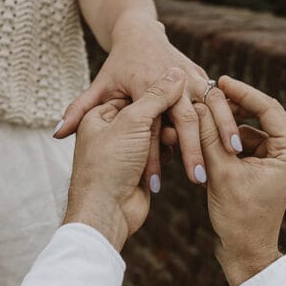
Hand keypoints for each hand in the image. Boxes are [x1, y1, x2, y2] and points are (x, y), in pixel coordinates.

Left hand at [55, 15, 242, 189]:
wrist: (140, 31)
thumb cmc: (117, 67)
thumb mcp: (100, 91)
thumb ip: (81, 110)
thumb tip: (56, 132)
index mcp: (143, 82)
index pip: (154, 122)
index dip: (157, 154)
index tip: (159, 181)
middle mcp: (170, 78)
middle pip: (187, 119)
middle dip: (193, 152)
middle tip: (201, 179)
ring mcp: (189, 77)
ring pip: (207, 109)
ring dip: (217, 136)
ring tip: (229, 159)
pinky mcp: (201, 80)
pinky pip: (215, 103)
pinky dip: (223, 122)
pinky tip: (231, 144)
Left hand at [63, 68, 186, 250]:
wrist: (103, 212)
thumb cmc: (107, 164)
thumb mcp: (130, 123)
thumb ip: (155, 97)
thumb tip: (177, 73)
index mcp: (106, 109)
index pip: (144, 92)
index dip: (164, 94)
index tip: (182, 91)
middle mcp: (117, 124)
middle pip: (156, 112)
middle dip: (168, 121)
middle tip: (179, 126)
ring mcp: (132, 144)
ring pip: (164, 129)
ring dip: (173, 138)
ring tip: (172, 145)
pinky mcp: (147, 161)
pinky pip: (168, 147)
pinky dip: (176, 150)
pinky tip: (179, 154)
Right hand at [197, 75, 285, 285]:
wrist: (245, 250)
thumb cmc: (238, 216)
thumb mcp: (221, 171)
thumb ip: (209, 135)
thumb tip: (198, 103)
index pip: (268, 108)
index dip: (242, 92)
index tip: (220, 80)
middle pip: (261, 114)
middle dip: (233, 105)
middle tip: (208, 92)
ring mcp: (283, 156)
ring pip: (251, 126)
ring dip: (227, 122)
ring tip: (201, 114)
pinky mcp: (269, 162)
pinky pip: (246, 140)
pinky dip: (227, 137)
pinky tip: (205, 133)